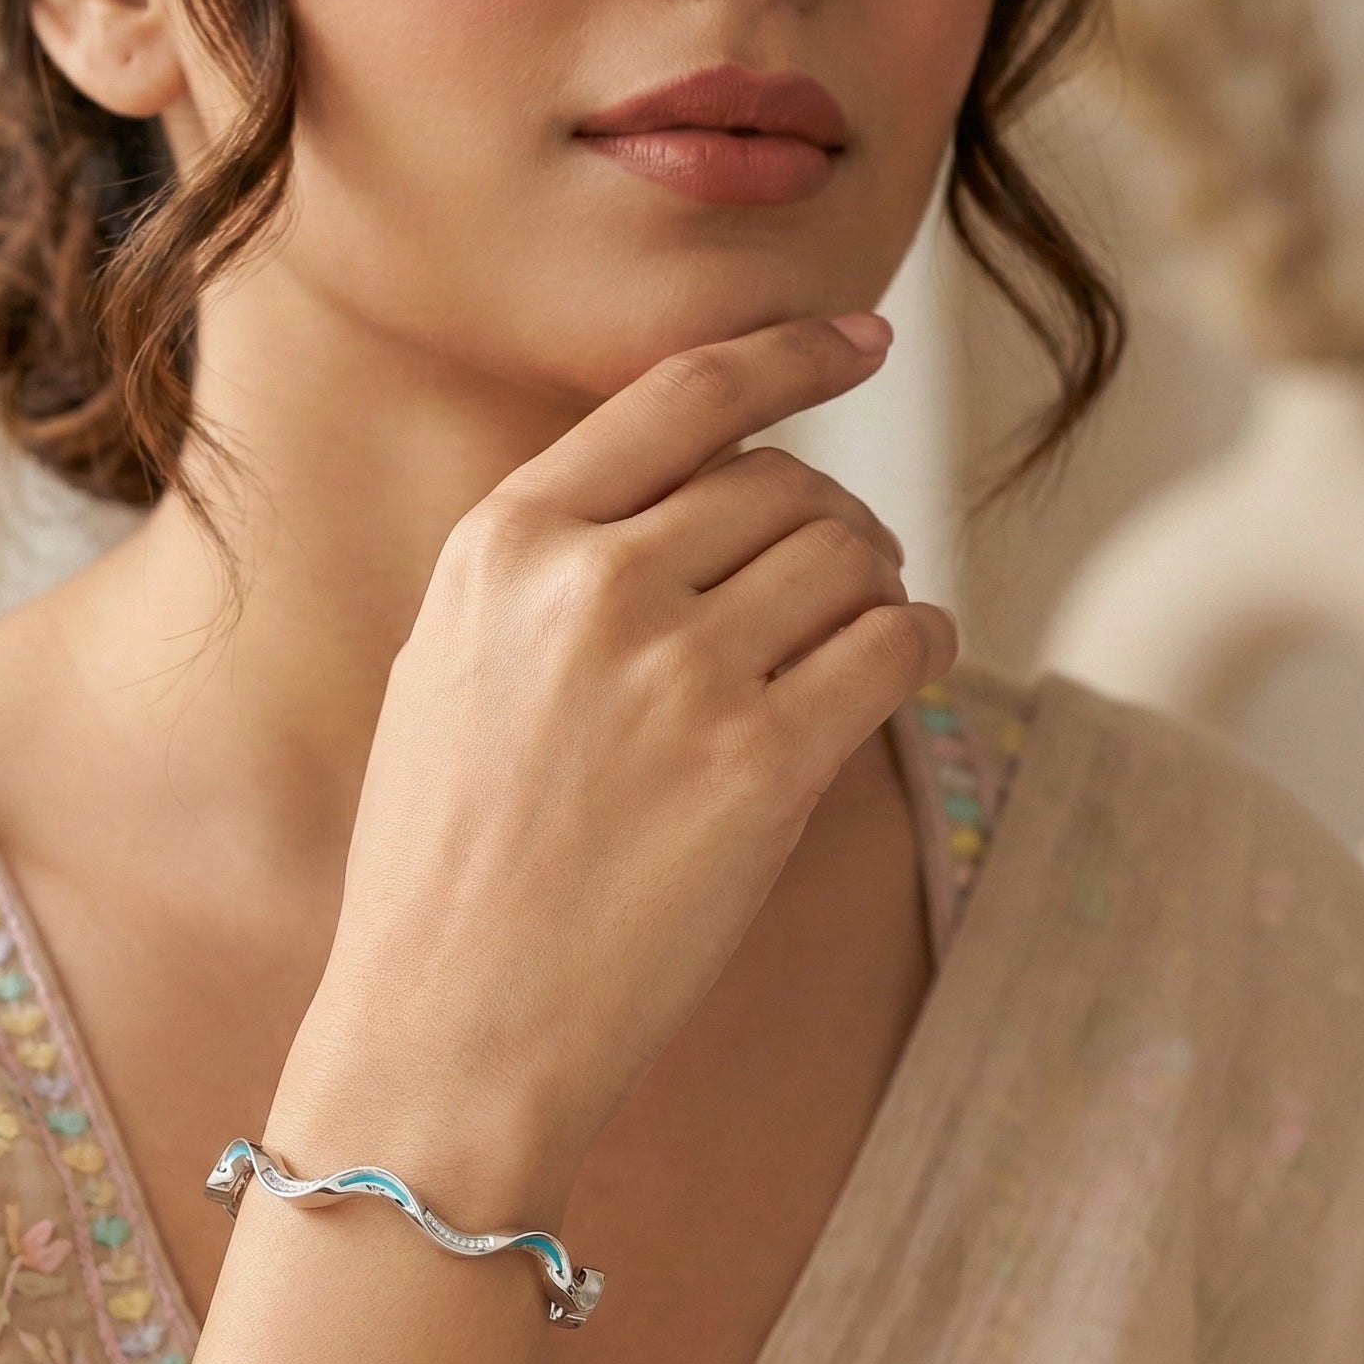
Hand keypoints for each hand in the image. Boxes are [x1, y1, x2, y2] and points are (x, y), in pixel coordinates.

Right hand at [276, 313, 954, 1224]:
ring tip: (858, 633)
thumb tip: (703, 497)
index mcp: (502, 546)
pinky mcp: (761, 768)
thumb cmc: (444, 861)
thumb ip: (551, 567)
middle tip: (844, 570)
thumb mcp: (448, 670)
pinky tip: (902, 663)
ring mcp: (678, 674)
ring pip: (849, 558)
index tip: (862, 340)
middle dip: (830, 519)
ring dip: (876, 585)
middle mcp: (590, 586)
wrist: (449, 1023)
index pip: (679, 395)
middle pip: (783, 483)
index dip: (789, 352)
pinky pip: (895, 646)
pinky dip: (918, 643)